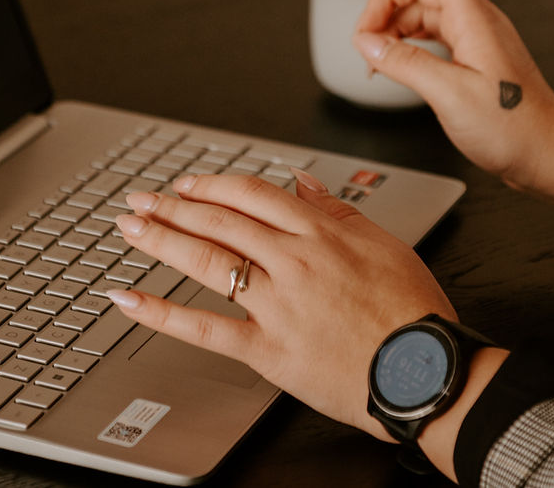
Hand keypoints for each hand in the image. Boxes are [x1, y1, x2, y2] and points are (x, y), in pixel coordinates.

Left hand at [106, 171, 455, 441]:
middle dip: (174, 206)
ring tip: (130, 227)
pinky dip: (162, 312)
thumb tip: (302, 181)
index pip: (252, 195)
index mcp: (322, 233)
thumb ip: (338, 209)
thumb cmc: (411, 311)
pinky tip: (128, 299)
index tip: (188, 185)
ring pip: (207, 262)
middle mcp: (294, 261)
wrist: (425, 370)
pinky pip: (205, 329)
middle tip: (142, 199)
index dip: (212, 185)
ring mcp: (277, 305)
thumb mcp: (384, 243)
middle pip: (220, 221)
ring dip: (161, 239)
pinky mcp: (268, 350)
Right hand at [351, 0, 553, 193]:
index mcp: (473, 19)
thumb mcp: (449, 95)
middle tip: (362, 43)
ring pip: (422, 11)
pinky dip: (406, 43)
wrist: (549, 154)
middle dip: (382, 6)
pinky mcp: (473, 57)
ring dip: (391, 28)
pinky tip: (395, 63)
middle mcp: (475, 20)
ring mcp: (475, 37)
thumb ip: (405, 63)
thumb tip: (369, 44)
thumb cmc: (514, 129)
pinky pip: (431, 33)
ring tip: (375, 60)